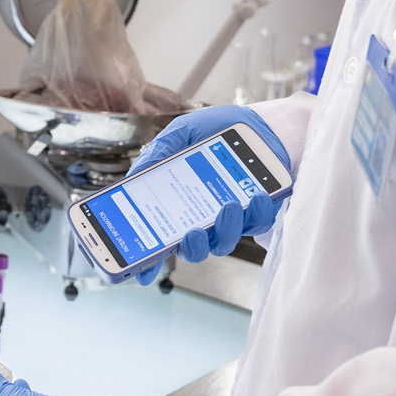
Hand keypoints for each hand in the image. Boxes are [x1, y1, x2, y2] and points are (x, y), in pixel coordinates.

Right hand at [129, 105, 290, 285]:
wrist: (256, 123)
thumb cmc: (216, 128)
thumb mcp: (183, 132)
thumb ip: (161, 150)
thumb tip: (138, 173)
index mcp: (177, 203)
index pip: (160, 238)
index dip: (149, 261)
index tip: (143, 272)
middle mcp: (201, 218)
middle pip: (192, 250)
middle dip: (191, 247)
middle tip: (191, 232)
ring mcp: (229, 219)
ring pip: (224, 242)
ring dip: (225, 228)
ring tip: (229, 204)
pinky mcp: (256, 214)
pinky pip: (255, 224)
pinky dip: (256, 213)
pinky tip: (256, 195)